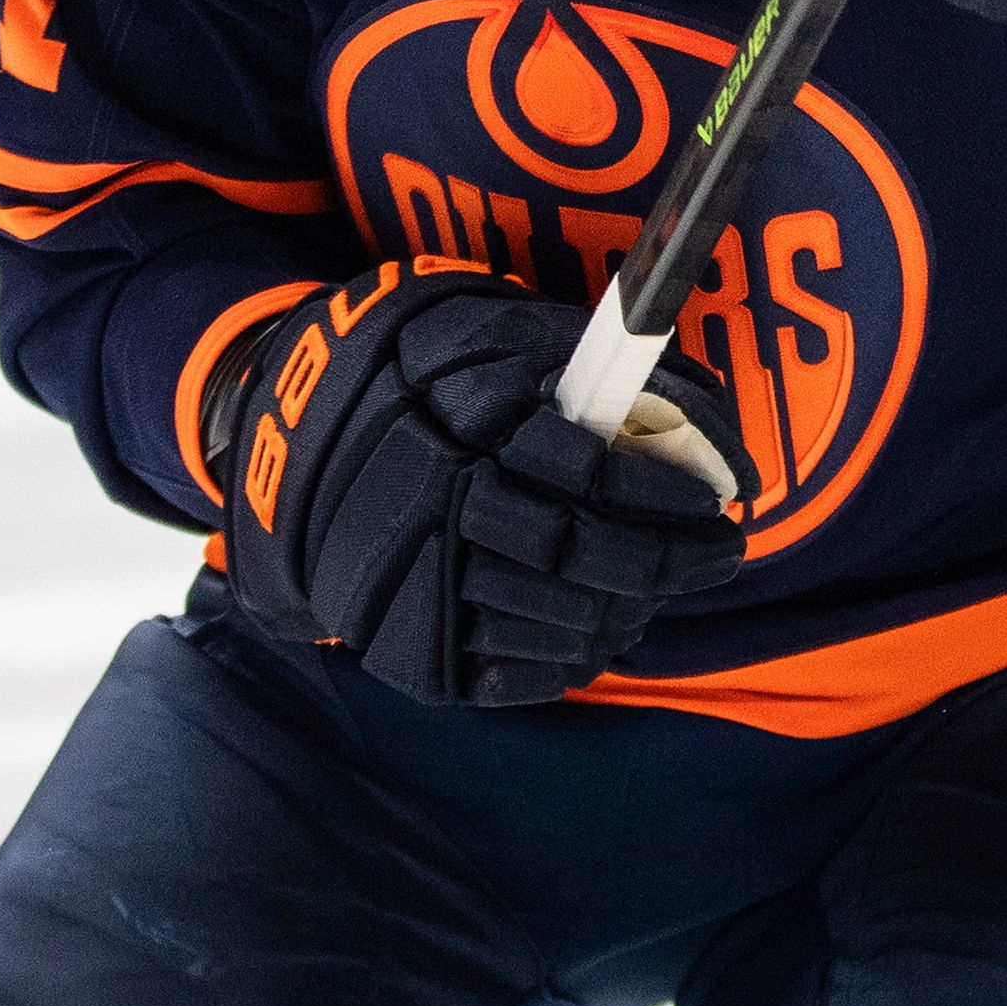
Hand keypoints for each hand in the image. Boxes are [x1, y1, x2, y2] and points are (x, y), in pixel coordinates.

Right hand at [220, 260, 747, 706]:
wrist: (284, 441)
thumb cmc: (421, 370)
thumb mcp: (495, 330)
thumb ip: (593, 362)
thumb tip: (707, 410)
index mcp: (466, 420)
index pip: (594, 476)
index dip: (671, 495)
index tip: (722, 499)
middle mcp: (438, 504)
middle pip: (581, 556)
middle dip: (670, 562)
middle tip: (721, 554)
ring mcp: (417, 582)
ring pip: (556, 623)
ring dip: (628, 613)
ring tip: (657, 591)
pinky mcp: (404, 643)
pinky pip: (509, 675)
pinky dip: (567, 660)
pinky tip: (596, 631)